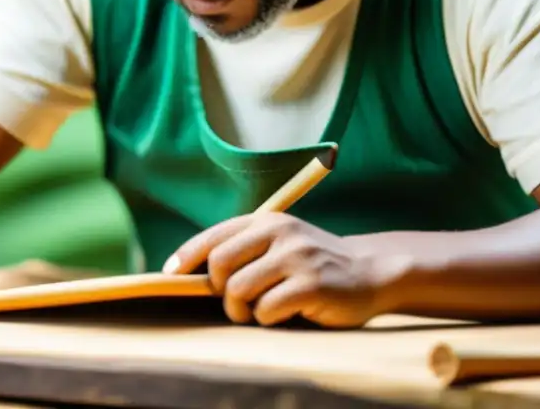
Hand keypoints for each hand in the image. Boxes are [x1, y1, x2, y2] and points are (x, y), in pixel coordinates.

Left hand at [162, 213, 396, 327]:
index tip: (169, 275)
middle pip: (220, 264)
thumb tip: (187, 271)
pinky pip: (267, 310)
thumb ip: (243, 249)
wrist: (370, 271)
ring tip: (260, 311)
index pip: (213, 237)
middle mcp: (280, 232)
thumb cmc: (312, 263)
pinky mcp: (312, 284)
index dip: (186, 257)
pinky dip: (268, 319)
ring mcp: (297, 257)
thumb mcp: (278, 244)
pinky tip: (285, 314)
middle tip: (235, 303)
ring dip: (243, 310)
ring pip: (240, 290)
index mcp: (266, 221)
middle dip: (220, 291)